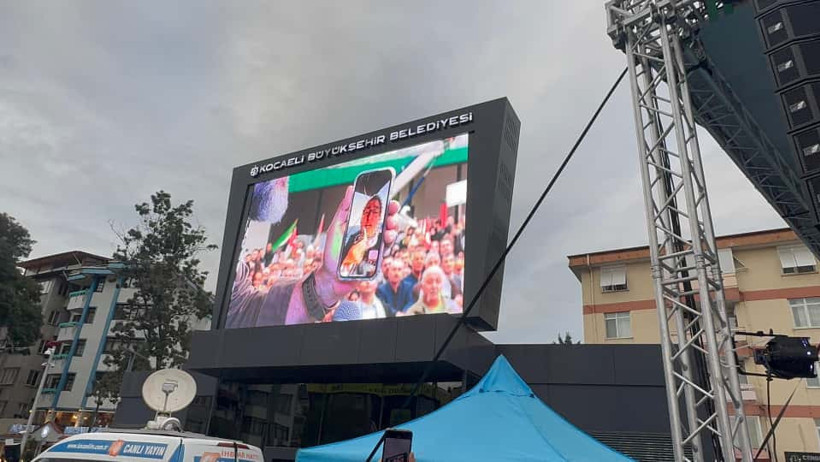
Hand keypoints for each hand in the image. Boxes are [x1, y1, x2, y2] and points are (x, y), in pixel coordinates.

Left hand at [314, 186, 398, 302]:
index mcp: (361, 225)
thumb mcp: (336, 227)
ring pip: (389, 235)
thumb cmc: (332, 253)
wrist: (331, 276)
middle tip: (392, 210)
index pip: (376, 212)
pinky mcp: (377, 259)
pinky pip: (387, 250)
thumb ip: (344, 209)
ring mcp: (374, 247)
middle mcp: (370, 235)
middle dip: (392, 214)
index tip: (389, 198)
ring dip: (392, 229)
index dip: (384, 204)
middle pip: (386, 222)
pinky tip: (386, 239)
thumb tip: (351, 190)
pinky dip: (388, 244)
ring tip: (389, 227)